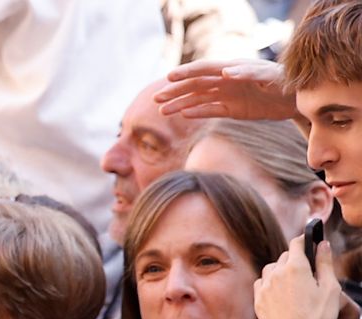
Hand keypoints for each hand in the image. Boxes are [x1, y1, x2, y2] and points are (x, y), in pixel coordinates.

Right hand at [153, 59, 297, 120]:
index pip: (204, 69)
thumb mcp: (268, 76)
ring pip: (198, 99)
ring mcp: (227, 95)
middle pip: (195, 85)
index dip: (186, 73)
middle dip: (175, 91)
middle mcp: (225, 81)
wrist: (296, 99)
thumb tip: (224, 72)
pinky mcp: (231, 109)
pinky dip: (197, 112)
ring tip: (162, 111)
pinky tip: (183, 115)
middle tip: (156, 99)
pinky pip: (209, 110)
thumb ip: (246, 73)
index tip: (169, 77)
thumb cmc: (284, 82)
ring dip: (180, 104)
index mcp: (231, 69)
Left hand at [255, 236, 340, 318]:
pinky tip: (279, 292)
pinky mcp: (257, 300)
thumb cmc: (318, 317)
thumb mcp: (331, 288)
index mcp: (296, 267)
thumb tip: (322, 244)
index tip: (308, 241)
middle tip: (307, 270)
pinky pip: (261, 284)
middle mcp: (276, 274)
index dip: (304, 240)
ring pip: (270, 269)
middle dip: (295, 258)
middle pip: (284, 256)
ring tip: (293, 282)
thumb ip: (325, 263)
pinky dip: (269, 283)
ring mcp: (264, 287)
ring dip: (280, 270)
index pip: (297, 243)